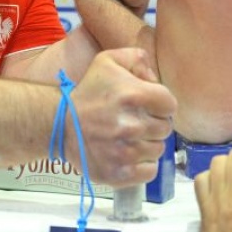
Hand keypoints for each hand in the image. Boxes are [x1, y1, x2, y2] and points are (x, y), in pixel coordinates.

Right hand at [68, 47, 175, 186]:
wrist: (61, 124)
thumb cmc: (89, 92)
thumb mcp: (108, 61)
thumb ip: (137, 58)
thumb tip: (155, 78)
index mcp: (134, 95)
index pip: (170, 105)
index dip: (161, 104)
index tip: (148, 106)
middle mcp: (132, 125)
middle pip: (166, 128)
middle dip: (154, 123)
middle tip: (136, 121)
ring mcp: (126, 152)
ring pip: (158, 149)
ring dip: (148, 143)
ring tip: (130, 137)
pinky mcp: (119, 173)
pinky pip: (150, 171)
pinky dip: (143, 164)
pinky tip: (129, 154)